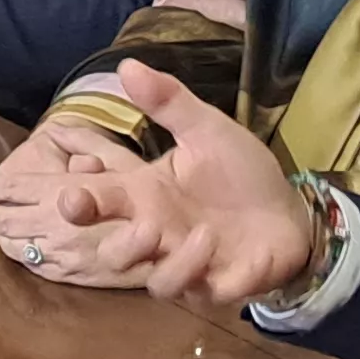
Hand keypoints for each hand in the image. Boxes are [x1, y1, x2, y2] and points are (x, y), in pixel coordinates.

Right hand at [0, 61, 322, 306]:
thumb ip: (168, 101)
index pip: (100, 202)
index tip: (70, 198)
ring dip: (173, 264)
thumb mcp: (207, 129)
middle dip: (120, 247)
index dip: (79, 204)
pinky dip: (210, 277)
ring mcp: (189, 264)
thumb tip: (126, 65)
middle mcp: (160, 235)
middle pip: (115, 256)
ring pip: (158, 283)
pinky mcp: (220, 284)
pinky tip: (227, 251)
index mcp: (147, 196)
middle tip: (142, 224)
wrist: (289, 210)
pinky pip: (202, 293)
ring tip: (204, 234)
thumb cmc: (239, 173)